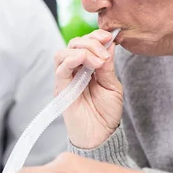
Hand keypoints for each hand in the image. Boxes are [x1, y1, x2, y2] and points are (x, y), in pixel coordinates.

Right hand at [55, 30, 122, 148]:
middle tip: (104, 54)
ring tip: (97, 60)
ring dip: (81, 50)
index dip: (95, 36)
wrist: (101, 136)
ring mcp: (66, 79)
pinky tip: (84, 59)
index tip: (108, 37)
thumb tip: (109, 43)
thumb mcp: (112, 85)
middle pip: (73, 44)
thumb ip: (108, 66)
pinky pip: (60, 70)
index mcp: (87, 67)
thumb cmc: (106, 113)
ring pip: (63, 53)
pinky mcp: (61, 89)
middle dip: (91, 42)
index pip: (85, 43)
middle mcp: (74, 71)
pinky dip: (71, 60)